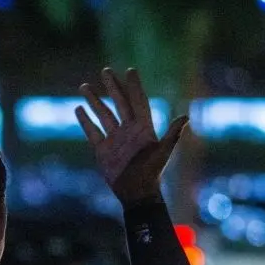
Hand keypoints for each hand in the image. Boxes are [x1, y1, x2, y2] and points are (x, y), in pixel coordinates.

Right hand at [75, 67, 189, 207]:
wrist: (136, 194)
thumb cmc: (152, 174)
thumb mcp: (163, 153)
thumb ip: (173, 134)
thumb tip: (186, 116)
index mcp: (144, 128)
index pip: (138, 101)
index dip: (134, 86)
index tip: (130, 70)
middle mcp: (129, 130)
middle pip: (119, 103)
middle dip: (112, 87)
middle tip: (105, 70)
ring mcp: (115, 139)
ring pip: (103, 114)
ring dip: (94, 100)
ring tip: (84, 86)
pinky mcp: (103, 150)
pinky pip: (92, 132)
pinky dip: (85, 121)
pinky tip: (79, 109)